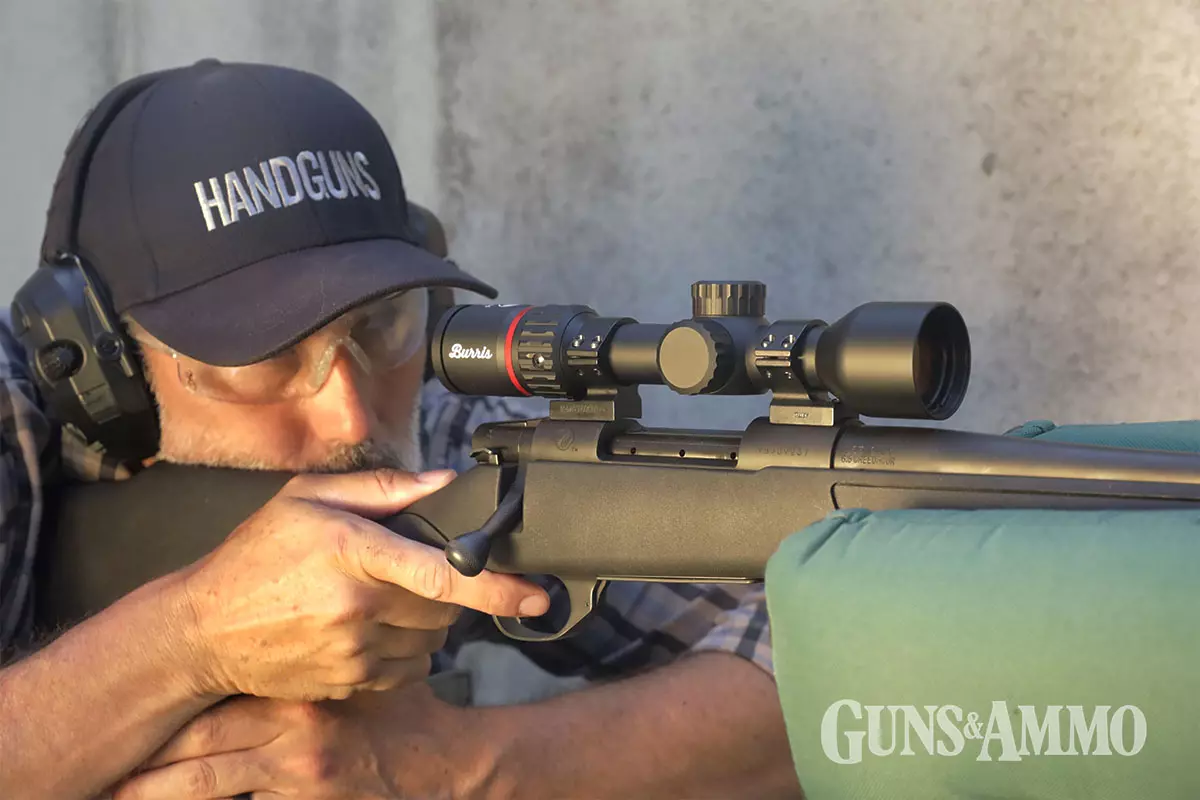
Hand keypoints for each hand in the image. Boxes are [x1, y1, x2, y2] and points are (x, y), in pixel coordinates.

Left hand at [111, 683, 485, 799]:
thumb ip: (316, 660)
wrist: (442, 766)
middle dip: (149, 763)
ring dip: (159, 793)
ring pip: (206, 790)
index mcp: (298, 696)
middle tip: (106, 769)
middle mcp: (289, 737)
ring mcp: (293, 781)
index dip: (170, 713)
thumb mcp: (360, 674)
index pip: (217, 704)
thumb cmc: (401, 714)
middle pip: (197, 752)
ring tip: (119, 794)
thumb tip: (274, 638)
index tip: (135, 716)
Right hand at [174, 468, 549, 701]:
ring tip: (379, 601)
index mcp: (354, 552)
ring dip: (425, 623)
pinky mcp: (350, 683)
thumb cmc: (255, 558)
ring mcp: (354, 652)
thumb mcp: (309, 499)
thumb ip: (384, 488)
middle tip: (412, 574)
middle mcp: (358, 607)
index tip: (535, 595)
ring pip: (431, 642)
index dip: (499, 588)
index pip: (444, 577)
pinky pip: (406, 670)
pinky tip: (367, 629)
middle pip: (447, 610)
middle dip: (448, 592)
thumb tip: (445, 482)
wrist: (201, 631)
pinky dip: (403, 651)